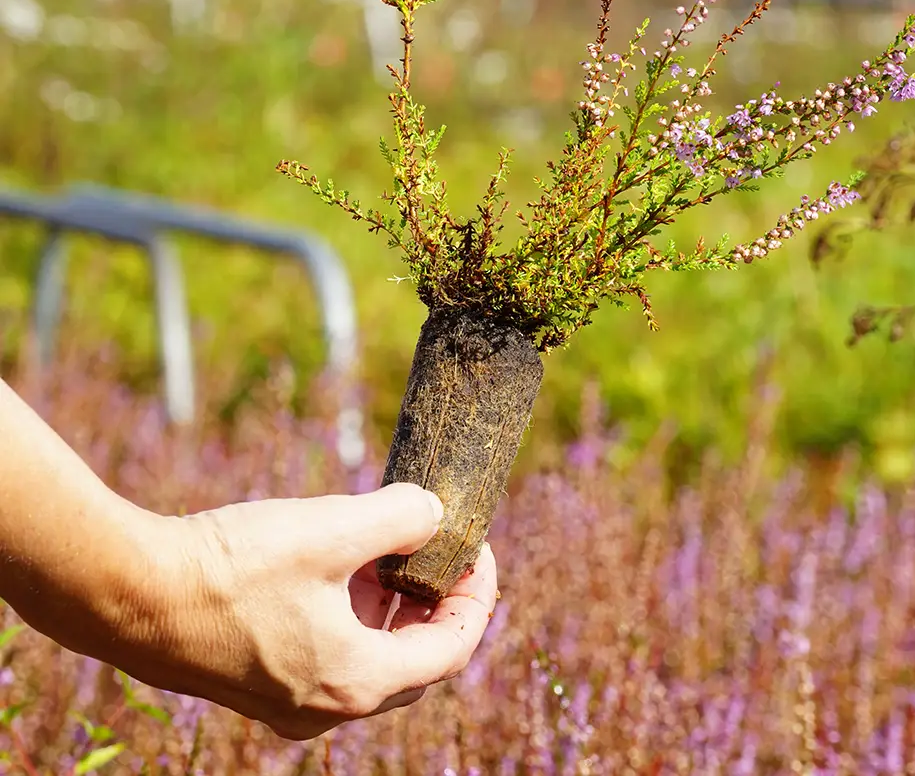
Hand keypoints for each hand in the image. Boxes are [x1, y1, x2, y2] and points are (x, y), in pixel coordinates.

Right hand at [114, 484, 497, 740]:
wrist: (132, 595)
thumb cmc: (233, 567)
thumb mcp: (333, 528)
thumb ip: (401, 518)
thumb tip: (436, 514)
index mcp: (358, 680)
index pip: (453, 648)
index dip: (477, 595)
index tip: (476, 547)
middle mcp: (328, 706)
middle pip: (415, 660)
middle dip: (439, 603)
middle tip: (445, 552)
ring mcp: (290, 701)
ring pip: (371, 657)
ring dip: (393, 607)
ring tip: (395, 550)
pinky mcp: (261, 682)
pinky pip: (331, 653)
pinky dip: (353, 614)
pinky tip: (341, 565)